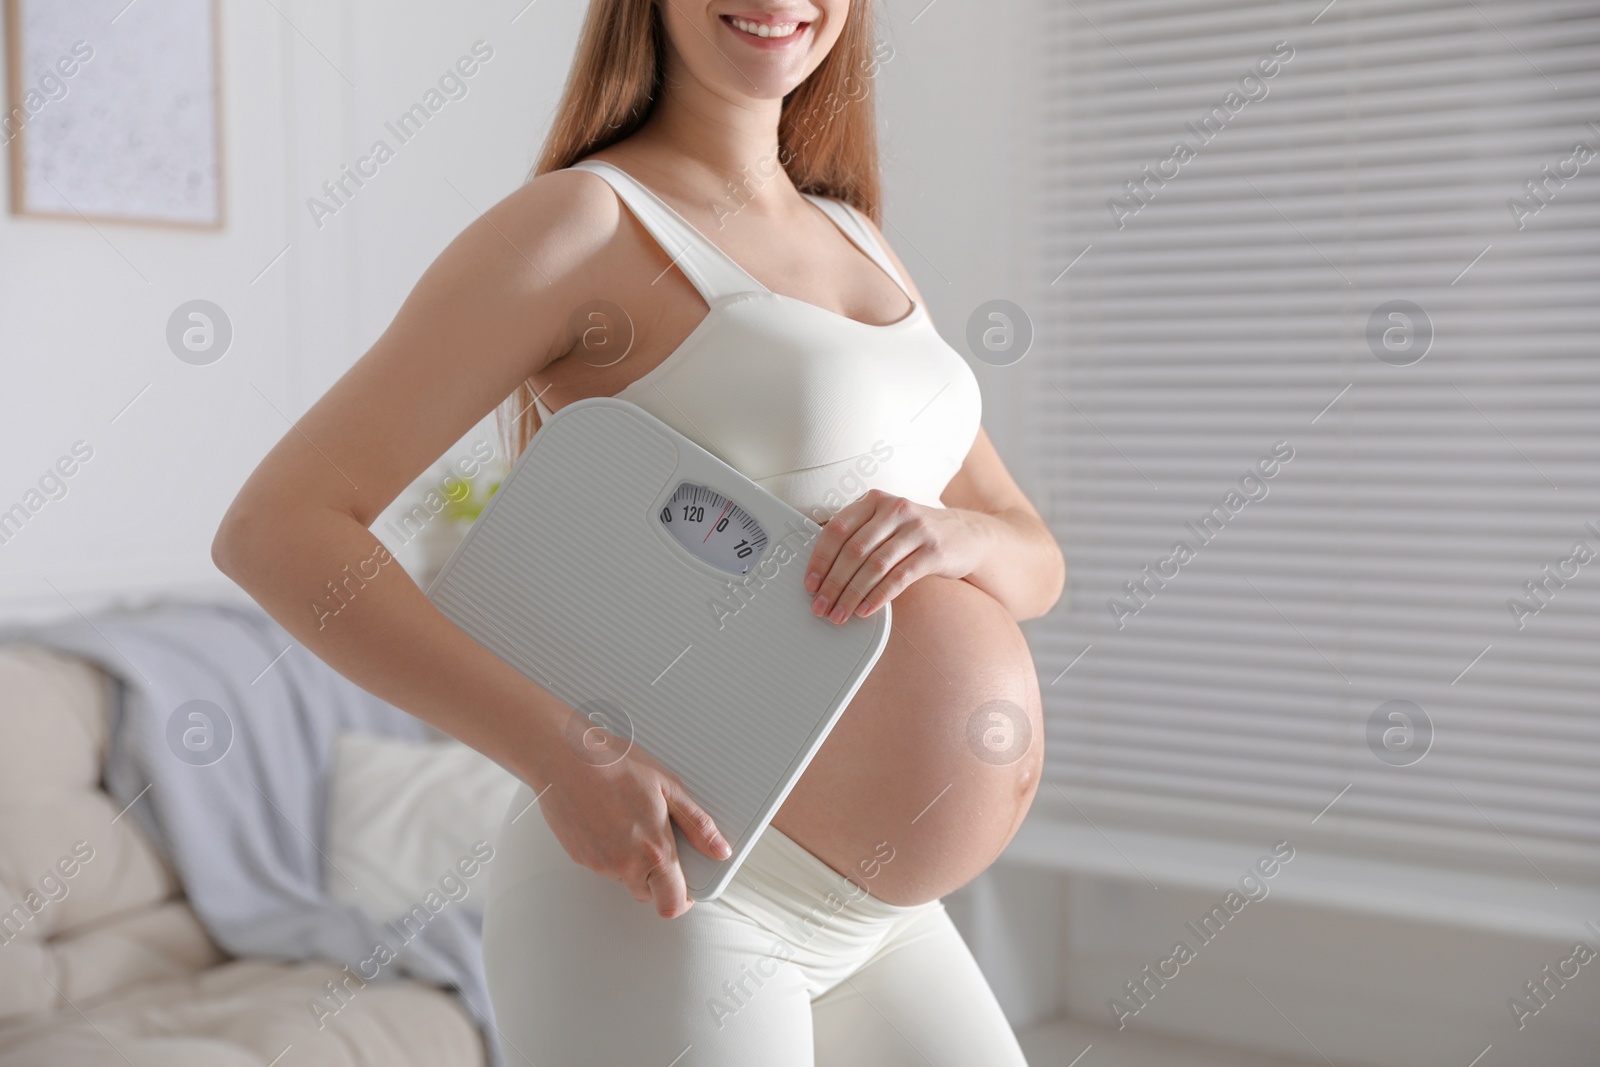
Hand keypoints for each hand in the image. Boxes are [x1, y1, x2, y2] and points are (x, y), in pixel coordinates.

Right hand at [534, 719, 730, 918]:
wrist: (566, 757)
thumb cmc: (615, 765)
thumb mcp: (669, 787)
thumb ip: (697, 824)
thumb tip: (719, 848)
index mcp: (654, 851)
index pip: (673, 904)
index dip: (684, 899)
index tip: (686, 885)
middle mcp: (625, 864)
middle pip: (648, 894)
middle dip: (657, 878)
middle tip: (657, 841)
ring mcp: (599, 863)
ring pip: (624, 878)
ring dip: (632, 862)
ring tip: (629, 821)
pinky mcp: (579, 857)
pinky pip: (602, 865)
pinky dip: (609, 851)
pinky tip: (608, 819)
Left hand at [803, 489, 986, 622]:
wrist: (969, 535)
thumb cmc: (917, 533)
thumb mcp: (887, 523)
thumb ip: (858, 536)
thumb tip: (822, 571)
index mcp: (875, 500)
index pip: (837, 529)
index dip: (820, 559)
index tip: (810, 584)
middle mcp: (895, 509)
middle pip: (853, 550)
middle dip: (833, 583)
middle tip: (820, 606)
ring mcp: (917, 529)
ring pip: (874, 566)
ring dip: (852, 594)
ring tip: (840, 614)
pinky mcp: (934, 551)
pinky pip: (899, 577)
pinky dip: (878, 597)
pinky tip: (865, 610)